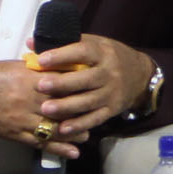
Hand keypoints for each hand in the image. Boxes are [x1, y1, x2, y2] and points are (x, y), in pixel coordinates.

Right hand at [0, 61, 84, 158]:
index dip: (79, 88)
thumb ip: (41, 69)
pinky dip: (59, 149)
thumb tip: (65, 67)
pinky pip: (41, 144)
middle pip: (63, 108)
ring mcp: (24, 120)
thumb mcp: (19, 67)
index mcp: (30, 80)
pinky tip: (73, 152)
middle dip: (80, 112)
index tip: (92, 89)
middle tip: (94, 114)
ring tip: (86, 134)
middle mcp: (29, 101)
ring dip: (74, 133)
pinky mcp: (18, 135)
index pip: (62, 84)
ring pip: (55, 129)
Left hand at [26, 35, 156, 144]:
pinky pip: (94, 118)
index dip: (62, 56)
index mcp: (103, 52)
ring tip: (46, 109)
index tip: (42, 60)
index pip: (82, 52)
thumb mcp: (94, 44)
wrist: (140, 75)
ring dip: (67, 106)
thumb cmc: (109, 57)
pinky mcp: (112, 110)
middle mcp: (109, 73)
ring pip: (88, 101)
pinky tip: (63, 129)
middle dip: (62, 83)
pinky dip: (79, 124)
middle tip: (40, 86)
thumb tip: (32, 44)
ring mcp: (111, 93)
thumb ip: (64, 44)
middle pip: (85, 79)